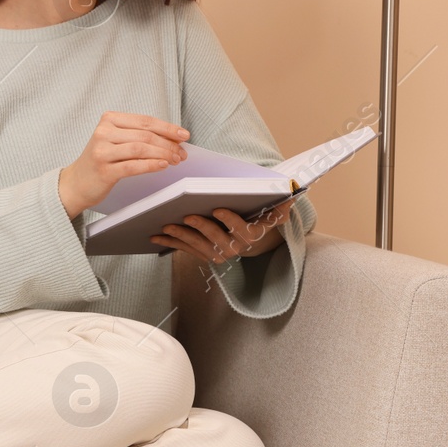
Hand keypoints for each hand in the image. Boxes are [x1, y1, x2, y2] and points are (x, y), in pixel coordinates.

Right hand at [59, 111, 188, 218]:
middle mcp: (103, 132)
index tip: (184, 134)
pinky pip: (133, 166)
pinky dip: (151, 165)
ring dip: (163, 154)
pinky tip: (163, 165)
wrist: (76, 182)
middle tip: (182, 152)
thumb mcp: (116, 141)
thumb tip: (173, 138)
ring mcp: (102, 151)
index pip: (145, 121)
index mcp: (109, 119)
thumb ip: (139, 135)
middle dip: (168, 144)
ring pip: (140, 149)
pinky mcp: (104, 170)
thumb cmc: (102, 160)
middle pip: (145, 135)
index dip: (167, 128)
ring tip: (176, 160)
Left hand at [149, 193, 300, 264]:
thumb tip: (291, 192)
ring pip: (197, 246)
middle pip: (215, 239)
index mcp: (251, 236)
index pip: (241, 230)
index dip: (230, 220)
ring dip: (181, 237)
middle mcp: (234, 248)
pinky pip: (186, 249)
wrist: (253, 240)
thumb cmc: (260, 217)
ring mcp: (218, 253)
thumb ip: (283, 204)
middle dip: (200, 228)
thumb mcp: (275, 211)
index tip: (218, 208)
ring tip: (166, 226)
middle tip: (186, 215)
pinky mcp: (203, 254)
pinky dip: (170, 243)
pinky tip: (156, 236)